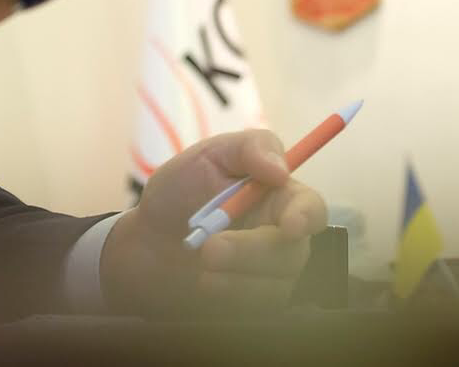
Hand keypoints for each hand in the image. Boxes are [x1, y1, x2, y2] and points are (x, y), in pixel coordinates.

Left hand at [98, 129, 326, 317]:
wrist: (147, 243)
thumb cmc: (180, 191)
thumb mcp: (208, 155)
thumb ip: (249, 147)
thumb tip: (282, 168)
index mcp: (279, 197)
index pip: (312, 209)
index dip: (307, 217)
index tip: (288, 225)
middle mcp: (283, 238)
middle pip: (293, 253)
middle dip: (251, 252)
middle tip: (209, 249)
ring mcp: (272, 275)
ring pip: (276, 286)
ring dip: (234, 276)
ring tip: (199, 260)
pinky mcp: (255, 303)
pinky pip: (256, 310)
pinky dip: (228, 296)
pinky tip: (204, 282)